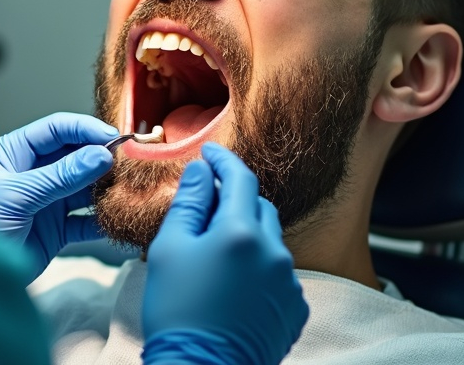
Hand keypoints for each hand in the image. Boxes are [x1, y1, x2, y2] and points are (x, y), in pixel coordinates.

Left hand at [0, 113, 115, 281]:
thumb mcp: (17, 195)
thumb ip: (61, 176)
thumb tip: (102, 155)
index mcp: (11, 153)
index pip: (55, 130)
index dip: (85, 130)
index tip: (114, 137)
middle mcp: (30, 172)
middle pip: (74, 155)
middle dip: (101, 157)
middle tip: (129, 161)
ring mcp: (45, 201)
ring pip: (84, 186)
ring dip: (105, 186)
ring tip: (129, 186)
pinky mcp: (56, 229)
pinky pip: (85, 219)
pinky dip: (102, 218)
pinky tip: (118, 215)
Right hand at [142, 143, 307, 364]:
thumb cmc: (178, 312)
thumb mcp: (169, 249)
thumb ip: (190, 202)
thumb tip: (203, 171)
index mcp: (242, 232)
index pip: (241, 178)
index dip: (224, 160)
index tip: (210, 152)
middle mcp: (274, 252)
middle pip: (258, 207)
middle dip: (235, 200)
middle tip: (207, 206)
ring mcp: (288, 282)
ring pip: (269, 241)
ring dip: (247, 237)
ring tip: (215, 256)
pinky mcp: (294, 309)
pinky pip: (278, 274)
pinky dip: (258, 268)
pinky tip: (233, 284)